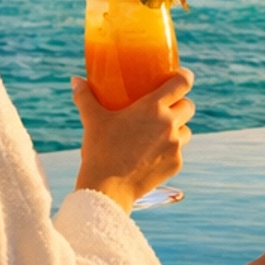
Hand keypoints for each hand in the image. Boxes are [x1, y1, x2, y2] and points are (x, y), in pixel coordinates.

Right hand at [72, 69, 194, 210]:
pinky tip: (155, 153)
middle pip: (188, 106)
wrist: (107, 188)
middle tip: (167, 106)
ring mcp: (175, 146)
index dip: (184, 76)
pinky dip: (170, 150)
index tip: (181, 76)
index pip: (182, 83)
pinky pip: (179, 152)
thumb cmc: (99, 150)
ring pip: (187, 130)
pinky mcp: (176, 164)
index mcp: (153, 108)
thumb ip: (85, 97)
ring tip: (162, 131)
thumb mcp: (92, 120)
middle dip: (181, 103)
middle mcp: (169, 124)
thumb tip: (75, 80)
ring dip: (178, 128)